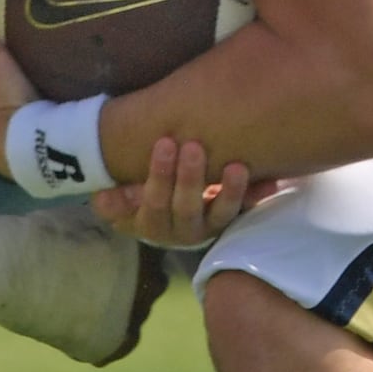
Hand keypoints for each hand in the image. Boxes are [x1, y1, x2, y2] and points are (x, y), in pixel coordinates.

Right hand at [92, 135, 269, 247]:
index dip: (158, 175)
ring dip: (229, 192)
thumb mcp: (124, 205)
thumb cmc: (144, 199)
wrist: (170, 221)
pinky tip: (271, 182)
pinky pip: (246, 212)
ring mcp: (209, 226)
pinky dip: (257, 197)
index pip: (154, 201)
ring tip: (237, 167)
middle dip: (189, 177)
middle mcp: (182, 229)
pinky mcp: (231, 221)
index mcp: (152, 222)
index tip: (164, 142)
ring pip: (220, 214)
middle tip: (193, 146)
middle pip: (185, 206)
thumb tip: (101, 198)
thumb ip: (116, 201)